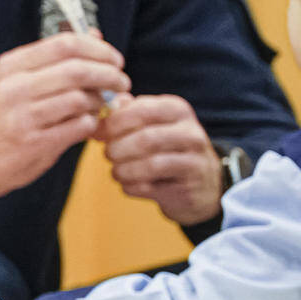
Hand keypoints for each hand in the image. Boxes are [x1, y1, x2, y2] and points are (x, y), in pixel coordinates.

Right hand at [0, 33, 128, 208]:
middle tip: (122, 82)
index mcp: (11, 66)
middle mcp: (15, 87)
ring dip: (101, 102)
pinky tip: (87, 125)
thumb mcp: (13, 80)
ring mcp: (24, 116)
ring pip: (82, 99)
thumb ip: (52, 59)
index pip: (65, 43)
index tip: (114, 59)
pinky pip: (79, 127)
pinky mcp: (34, 143)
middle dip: (110, 75)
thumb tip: (94, 33)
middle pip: (78, 69)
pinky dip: (91, 124)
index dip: (99, 49)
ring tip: (102, 106)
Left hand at [99, 94, 221, 225]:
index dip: (113, 123)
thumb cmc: (165, 147)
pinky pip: (150, 188)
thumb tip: (98, 117)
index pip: (140, 110)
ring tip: (116, 171)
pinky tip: (129, 184)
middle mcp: (191, 133)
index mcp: (177, 110)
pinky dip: (131, 186)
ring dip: (122, 170)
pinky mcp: (188, 189)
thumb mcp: (150, 123)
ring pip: (149, 166)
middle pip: (144, 139)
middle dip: (117, 149)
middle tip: (108, 154)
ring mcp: (194, 162)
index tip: (100, 133)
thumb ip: (124, 114)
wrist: (202, 182)